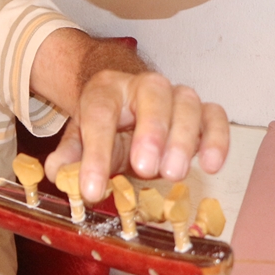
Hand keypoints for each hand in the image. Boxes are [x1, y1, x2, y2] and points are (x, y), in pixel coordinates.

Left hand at [43, 70, 229, 202]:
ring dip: (183, 140)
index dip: (94, 154)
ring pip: (187, 105)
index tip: (91, 189)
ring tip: (173, 173)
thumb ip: (69, 156)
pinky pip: (215, 117)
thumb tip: (57, 172)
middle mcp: (143, 85)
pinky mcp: (202, 109)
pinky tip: (210, 165)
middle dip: (150, 134)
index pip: (99, 116)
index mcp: (105, 90)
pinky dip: (217, 139)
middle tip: (145, 169)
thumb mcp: (81, 137)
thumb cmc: (107, 123)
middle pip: (152, 98)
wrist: (128, 101)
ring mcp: (176, 95)